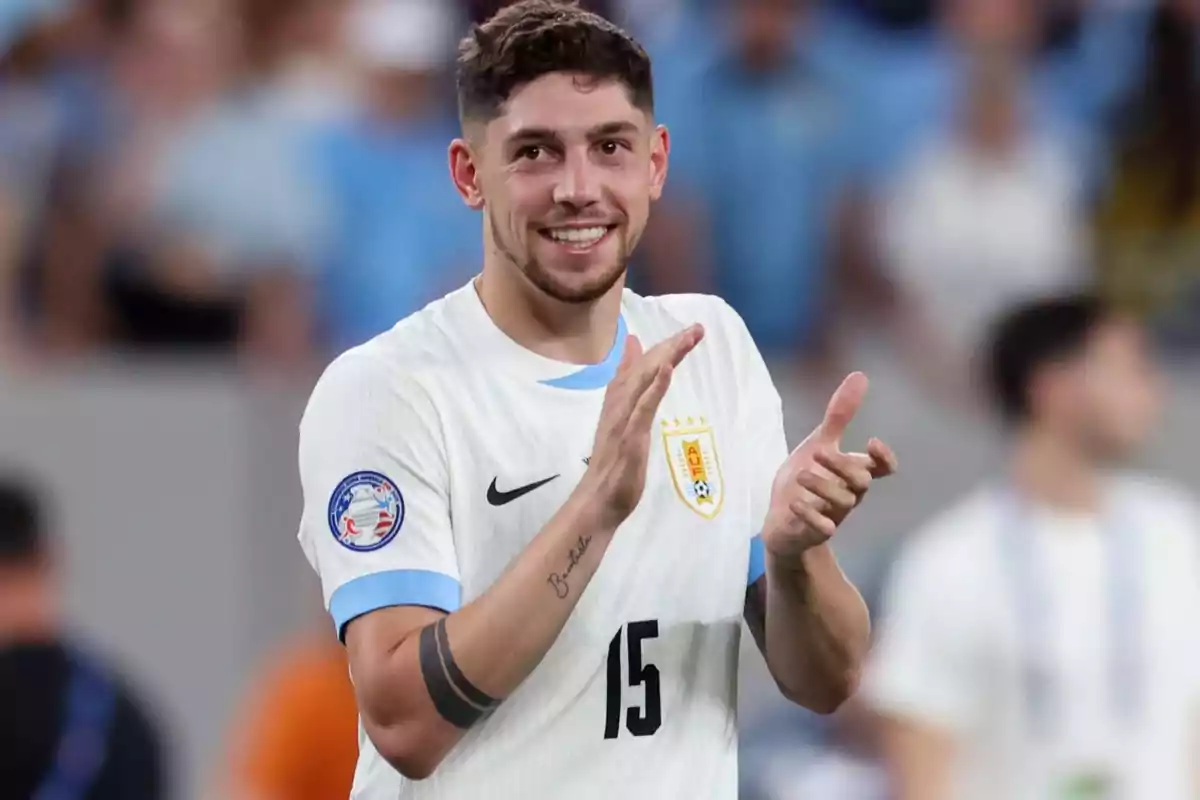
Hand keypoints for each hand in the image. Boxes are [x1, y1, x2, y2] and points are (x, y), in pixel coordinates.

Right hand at [583, 325, 704, 527]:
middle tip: (698, 327)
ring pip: (644, 381)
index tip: (689, 330)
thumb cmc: (612, 467)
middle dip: (671, 345)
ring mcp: (623, 420)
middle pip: (646, 368)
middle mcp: (619, 405)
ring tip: (686, 338)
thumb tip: (633, 370)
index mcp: (619, 402)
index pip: (642, 367)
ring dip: (666, 357)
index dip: (664, 347)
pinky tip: (667, 370)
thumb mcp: (623, 426)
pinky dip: (655, 388)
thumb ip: (628, 396)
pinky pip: (643, 409)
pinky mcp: (630, 438)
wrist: (596, 501)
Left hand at [763, 372, 896, 562]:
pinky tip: (795, 504)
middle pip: (862, 483)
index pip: (883, 468)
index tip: (873, 442)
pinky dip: (811, 517)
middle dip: (844, 466)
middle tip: (819, 452)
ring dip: (823, 487)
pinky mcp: (814, 532)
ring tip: (801, 475)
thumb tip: (861, 376)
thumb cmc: (805, 481)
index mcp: (852, 472)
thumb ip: (840, 414)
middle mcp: (848, 494)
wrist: (780, 522)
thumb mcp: (819, 443)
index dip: (885, 458)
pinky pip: (822, 529)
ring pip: (843, 503)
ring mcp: (833, 514)